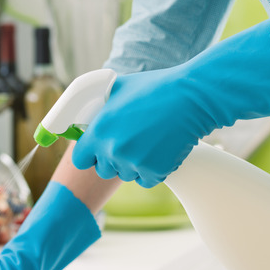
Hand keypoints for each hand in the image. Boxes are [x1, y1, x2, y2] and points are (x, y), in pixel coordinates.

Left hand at [72, 67, 210, 187]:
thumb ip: (101, 107)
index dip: (89, 155)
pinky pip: (146, 180)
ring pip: (126, 175)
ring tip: (148, 142)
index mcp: (99, 131)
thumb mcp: (118, 89)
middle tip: (129, 144)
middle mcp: (113, 150)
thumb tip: (91, 113)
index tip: (96, 151)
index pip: (80, 159)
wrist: (190, 98)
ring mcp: (134, 163)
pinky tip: (160, 150)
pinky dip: (152, 170)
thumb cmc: (155, 88)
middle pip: (103, 170)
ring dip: (133, 164)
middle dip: (112, 160)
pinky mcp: (155, 172)